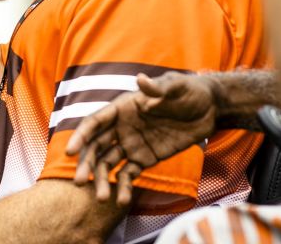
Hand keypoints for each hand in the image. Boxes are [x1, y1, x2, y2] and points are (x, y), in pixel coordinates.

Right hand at [65, 72, 217, 205]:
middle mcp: (121, 127)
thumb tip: (140, 79)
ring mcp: (132, 144)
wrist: (209, 109)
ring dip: (103, 180)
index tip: (70, 152)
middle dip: (87, 164)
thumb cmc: (189, 91)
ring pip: (109, 164)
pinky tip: (122, 201)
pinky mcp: (145, 158)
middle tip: (80, 182)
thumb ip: (157, 88)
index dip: (81, 136)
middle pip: (96, 147)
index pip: (95, 122)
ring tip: (102, 199)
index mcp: (122, 108)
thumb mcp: (175, 86)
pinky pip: (130, 174)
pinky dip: (124, 187)